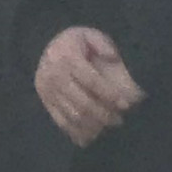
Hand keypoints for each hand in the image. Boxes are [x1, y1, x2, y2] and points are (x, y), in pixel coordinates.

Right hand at [33, 24, 143, 146]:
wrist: (47, 47)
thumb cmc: (75, 43)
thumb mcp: (89, 34)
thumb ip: (102, 44)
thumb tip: (112, 57)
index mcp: (67, 57)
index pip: (91, 81)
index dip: (109, 94)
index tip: (125, 105)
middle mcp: (54, 75)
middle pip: (82, 102)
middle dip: (104, 115)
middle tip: (119, 120)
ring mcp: (48, 91)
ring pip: (73, 115)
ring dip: (94, 125)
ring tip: (108, 126)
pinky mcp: (45, 102)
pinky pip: (61, 122)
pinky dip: (77, 131)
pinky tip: (92, 136)